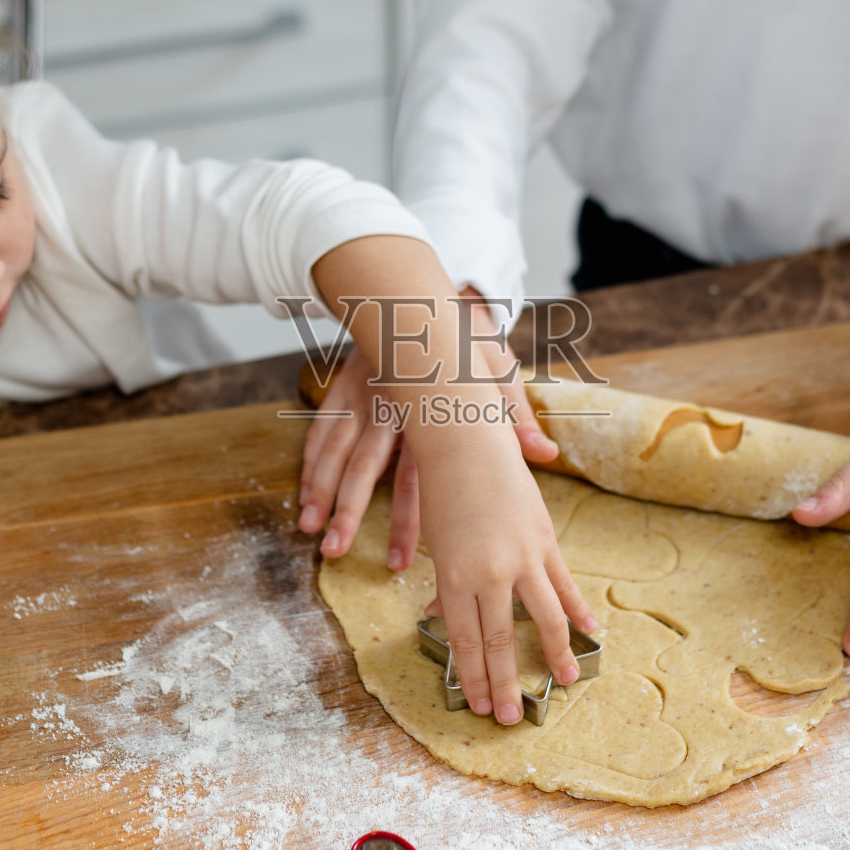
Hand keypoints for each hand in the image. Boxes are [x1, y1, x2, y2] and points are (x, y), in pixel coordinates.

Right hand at [298, 297, 556, 569]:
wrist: (426, 289)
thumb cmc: (466, 335)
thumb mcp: (496, 368)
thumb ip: (515, 415)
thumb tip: (546, 452)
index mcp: (426, 410)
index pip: (416, 479)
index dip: (407, 522)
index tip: (400, 560)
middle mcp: (387, 405)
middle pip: (363, 468)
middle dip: (347, 511)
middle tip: (334, 551)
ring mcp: (359, 394)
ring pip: (334, 450)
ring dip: (319, 490)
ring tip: (308, 529)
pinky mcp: (342, 384)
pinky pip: (321, 427)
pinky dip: (309, 460)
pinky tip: (302, 492)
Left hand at [409, 420, 596, 724]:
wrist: (466, 442)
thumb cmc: (441, 490)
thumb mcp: (436, 542)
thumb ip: (446, 582)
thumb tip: (442, 615)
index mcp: (454, 577)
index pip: (466, 641)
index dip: (473, 677)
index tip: (478, 705)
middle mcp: (489, 573)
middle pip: (499, 640)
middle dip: (504, 682)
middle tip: (509, 718)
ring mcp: (522, 557)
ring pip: (541, 618)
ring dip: (552, 655)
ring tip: (562, 683)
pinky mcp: (545, 539)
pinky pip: (564, 583)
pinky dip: (577, 610)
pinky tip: (590, 633)